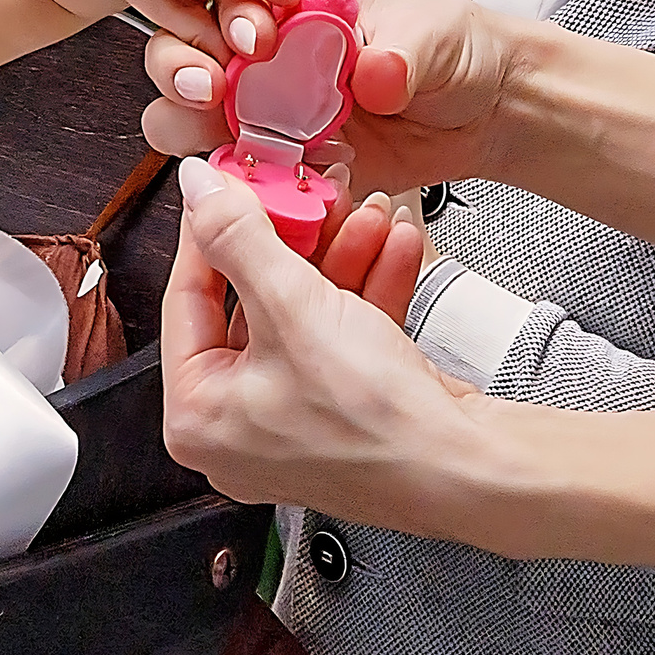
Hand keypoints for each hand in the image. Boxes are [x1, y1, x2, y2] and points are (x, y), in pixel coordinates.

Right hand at [143, 0, 522, 197]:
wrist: (490, 112)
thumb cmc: (459, 50)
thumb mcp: (435, 34)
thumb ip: (404, 52)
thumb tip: (375, 75)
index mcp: (298, 0)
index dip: (230, 15)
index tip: (256, 40)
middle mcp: (271, 52)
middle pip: (189, 49)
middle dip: (182, 66)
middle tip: (207, 88)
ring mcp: (271, 108)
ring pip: (193, 113)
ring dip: (188, 122)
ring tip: (218, 135)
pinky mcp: (286, 162)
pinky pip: (237, 173)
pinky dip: (233, 180)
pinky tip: (256, 182)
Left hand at [162, 157, 484, 532]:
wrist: (468, 468)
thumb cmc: (374, 423)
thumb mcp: (293, 306)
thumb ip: (238, 237)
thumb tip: (198, 192)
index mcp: (198, 415)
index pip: (187, 299)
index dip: (213, 231)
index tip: (230, 186)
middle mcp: (239, 425)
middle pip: (252, 302)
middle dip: (298, 242)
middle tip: (312, 199)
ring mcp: (295, 420)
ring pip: (304, 314)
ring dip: (342, 257)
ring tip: (367, 215)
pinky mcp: (346, 412)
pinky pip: (342, 336)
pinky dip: (368, 290)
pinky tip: (396, 248)